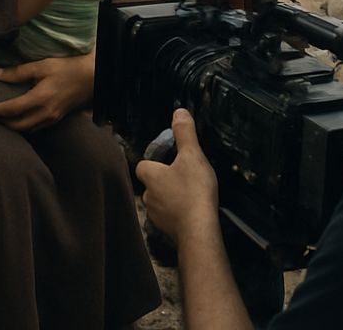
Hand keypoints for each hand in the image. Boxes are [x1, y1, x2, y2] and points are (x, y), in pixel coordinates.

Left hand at [0, 51, 94, 131]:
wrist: (91, 78)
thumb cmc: (67, 68)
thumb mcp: (43, 65)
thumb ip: (19, 71)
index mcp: (40, 99)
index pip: (12, 109)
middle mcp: (44, 113)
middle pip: (18, 125)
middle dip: (2, 123)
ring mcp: (51, 119)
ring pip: (27, 129)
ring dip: (13, 126)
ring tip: (1, 120)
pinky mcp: (56, 119)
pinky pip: (36, 128)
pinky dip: (25, 126)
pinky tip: (20, 120)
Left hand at [137, 108, 219, 244]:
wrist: (200, 231)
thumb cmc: (193, 191)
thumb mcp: (192, 155)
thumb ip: (184, 133)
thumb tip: (179, 112)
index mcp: (150, 176)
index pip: (143, 165)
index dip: (154, 162)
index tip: (168, 160)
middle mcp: (148, 196)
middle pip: (151, 184)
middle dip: (164, 180)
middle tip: (183, 176)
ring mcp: (156, 216)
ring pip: (159, 202)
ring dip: (171, 198)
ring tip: (189, 194)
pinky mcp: (167, 231)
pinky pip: (169, 218)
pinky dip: (177, 214)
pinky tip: (192, 211)